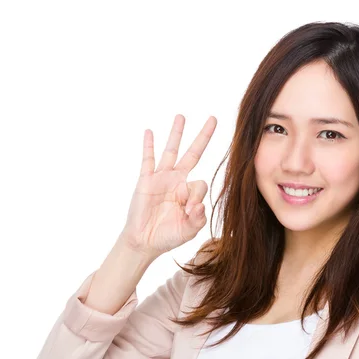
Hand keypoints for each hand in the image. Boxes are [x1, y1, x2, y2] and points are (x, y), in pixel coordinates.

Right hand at [119, 114, 216, 257]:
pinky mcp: (146, 181)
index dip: (196, 197)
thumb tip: (198, 204)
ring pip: (171, 150)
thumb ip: (198, 218)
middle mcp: (177, 181)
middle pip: (193, 153)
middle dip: (203, 137)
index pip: (201, 183)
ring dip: (177, 133)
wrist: (145, 241)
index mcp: (190, 192)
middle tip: (213, 119)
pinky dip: (148, 146)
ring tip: (182, 116)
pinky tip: (149, 132)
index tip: (188, 210)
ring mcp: (161, 178)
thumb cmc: (168, 236)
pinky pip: (148, 160)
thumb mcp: (189, 230)